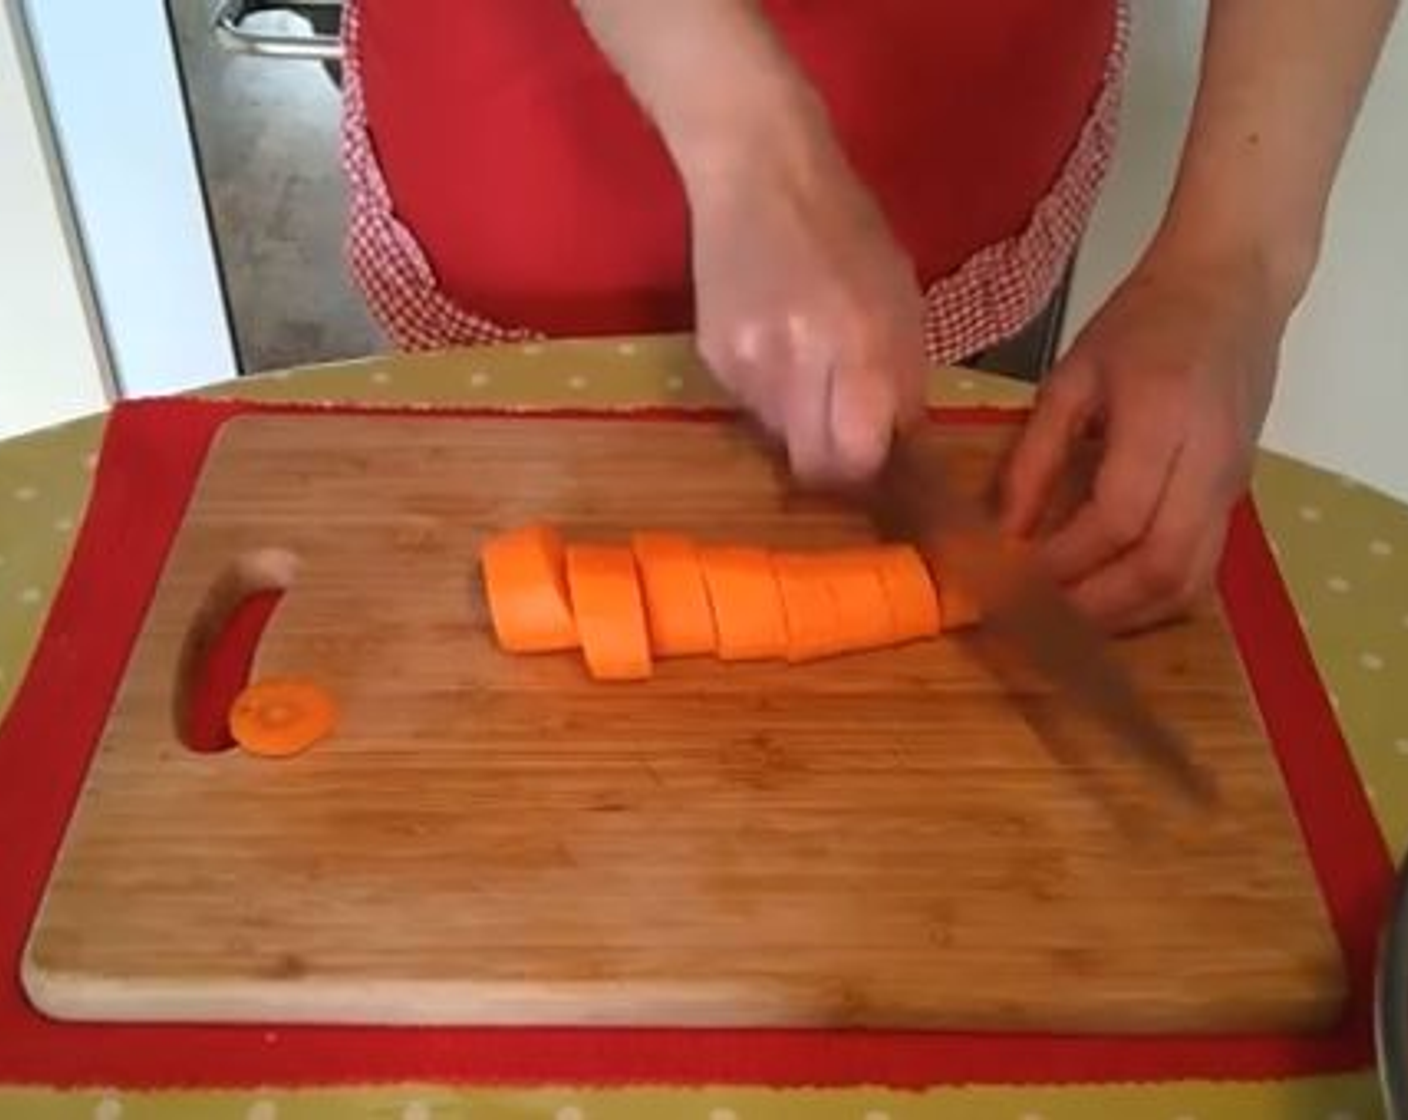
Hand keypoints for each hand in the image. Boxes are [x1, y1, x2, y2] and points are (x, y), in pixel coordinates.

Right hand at [686, 133, 927, 482]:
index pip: (859, 456)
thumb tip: (901, 441)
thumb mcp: (899, 292)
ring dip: (802, 421)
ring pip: (780, 438)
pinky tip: (775, 341)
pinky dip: (770, 391)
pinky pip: (750, 405)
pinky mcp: (712, 358)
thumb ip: (903, 373)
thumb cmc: (844, 223)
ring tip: (810, 365)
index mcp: (859, 344)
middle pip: (813, 466)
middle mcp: (797, 364)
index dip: (871, 469)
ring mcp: (747, 364)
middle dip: (835, 462)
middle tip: (848, 435)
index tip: (880, 458)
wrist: (755, 170)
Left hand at [1001, 246, 1286, 632]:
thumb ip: (1034, 457)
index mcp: (1163, 419)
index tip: (1010, 582)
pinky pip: (1202, 569)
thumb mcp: (1070, 378)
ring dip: (1127, 615)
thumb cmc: (1144, 324)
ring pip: (1189, 581)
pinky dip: (1154, 599)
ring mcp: (1232, 487)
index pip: (1116, 517)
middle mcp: (1209, 463)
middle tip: (1034, 620)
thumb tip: (1003, 532)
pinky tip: (1109, 601)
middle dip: (1094, 605)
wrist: (1231, 291)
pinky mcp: (1237, 500)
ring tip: (1066, 623)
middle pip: (1160, 565)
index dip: (1062, 561)